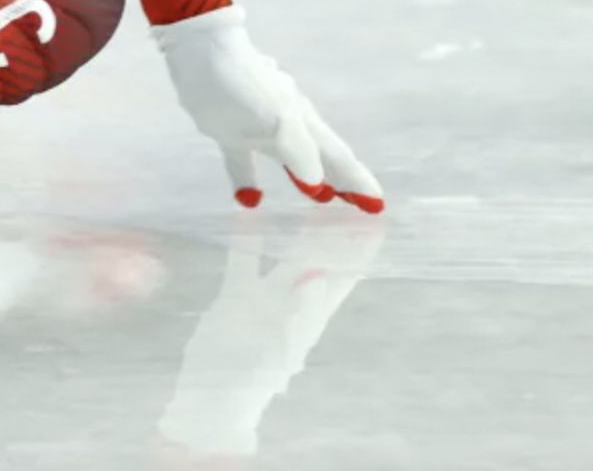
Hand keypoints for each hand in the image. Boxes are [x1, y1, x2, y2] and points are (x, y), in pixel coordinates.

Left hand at [152, 5, 383, 212]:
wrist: (200, 49)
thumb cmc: (240, 87)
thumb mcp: (276, 121)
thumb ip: (300, 152)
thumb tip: (319, 185)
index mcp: (303, 121)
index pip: (337, 157)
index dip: (356, 181)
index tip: (376, 205)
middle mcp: (288, 121)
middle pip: (323, 156)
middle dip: (344, 179)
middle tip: (364, 203)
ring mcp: (259, 121)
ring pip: (291, 157)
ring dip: (308, 176)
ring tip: (324, 198)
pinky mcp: (229, 124)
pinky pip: (245, 158)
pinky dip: (249, 178)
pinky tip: (249, 199)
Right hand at [154, 219, 387, 461]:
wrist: (216, 393)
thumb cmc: (253, 375)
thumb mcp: (282, 345)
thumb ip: (300, 310)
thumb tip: (318, 275)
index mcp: (313, 314)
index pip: (345, 274)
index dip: (361, 249)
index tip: (376, 219)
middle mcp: (295, 301)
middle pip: (324, 259)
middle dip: (339, 232)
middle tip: (352, 199)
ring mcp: (266, 297)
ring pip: (289, 256)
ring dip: (303, 232)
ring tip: (315, 202)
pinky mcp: (237, 296)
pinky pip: (244, 260)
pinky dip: (248, 238)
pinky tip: (247, 213)